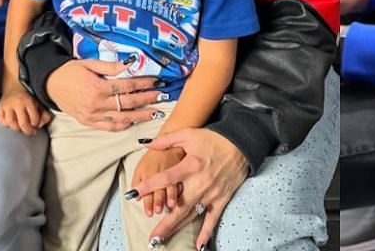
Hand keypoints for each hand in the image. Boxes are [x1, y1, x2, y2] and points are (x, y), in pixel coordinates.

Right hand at [0, 84, 51, 134]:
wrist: (15, 87)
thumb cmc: (27, 98)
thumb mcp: (38, 103)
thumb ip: (43, 113)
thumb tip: (43, 123)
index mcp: (28, 101)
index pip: (33, 119)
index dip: (36, 124)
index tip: (36, 124)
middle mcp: (17, 103)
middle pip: (22, 123)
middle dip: (28, 130)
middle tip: (31, 132)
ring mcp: (7, 105)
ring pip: (10, 122)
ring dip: (16, 128)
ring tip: (21, 127)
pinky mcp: (0, 108)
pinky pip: (1, 120)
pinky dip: (6, 124)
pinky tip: (12, 123)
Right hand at [45, 59, 161, 130]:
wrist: (50, 84)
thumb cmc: (70, 71)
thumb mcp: (89, 63)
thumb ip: (110, 66)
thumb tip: (130, 63)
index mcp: (98, 87)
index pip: (127, 86)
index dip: (143, 83)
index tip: (156, 81)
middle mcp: (97, 103)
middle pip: (128, 103)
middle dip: (146, 99)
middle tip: (160, 97)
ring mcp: (92, 115)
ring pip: (122, 118)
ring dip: (140, 116)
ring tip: (154, 113)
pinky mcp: (88, 122)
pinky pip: (109, 127)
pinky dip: (122, 126)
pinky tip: (133, 122)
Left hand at [128, 128, 247, 249]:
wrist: (242, 143)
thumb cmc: (214, 138)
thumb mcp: (189, 134)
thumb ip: (166, 140)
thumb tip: (145, 143)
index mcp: (191, 165)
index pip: (165, 179)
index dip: (148, 186)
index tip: (133, 194)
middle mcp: (200, 182)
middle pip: (178, 207)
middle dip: (163, 222)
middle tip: (150, 236)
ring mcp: (211, 194)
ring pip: (191, 215)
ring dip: (176, 228)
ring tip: (161, 239)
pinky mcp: (221, 199)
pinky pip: (212, 219)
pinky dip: (205, 233)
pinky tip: (198, 246)